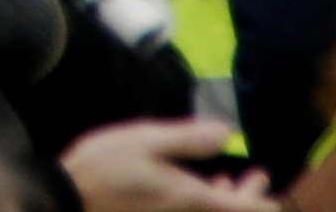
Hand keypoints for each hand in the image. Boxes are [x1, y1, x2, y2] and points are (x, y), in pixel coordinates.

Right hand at [61, 121, 270, 210]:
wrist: (68, 199)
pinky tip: (198, 186)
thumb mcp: (144, 141)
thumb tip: (227, 131)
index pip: (244, 207)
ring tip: (228, 178)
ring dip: (228, 200)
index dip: (262, 198)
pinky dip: (204, 201)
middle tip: (258, 174)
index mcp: (190, 198)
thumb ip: (187, 138)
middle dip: (249, 196)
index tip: (267, 178)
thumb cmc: (105, 167)